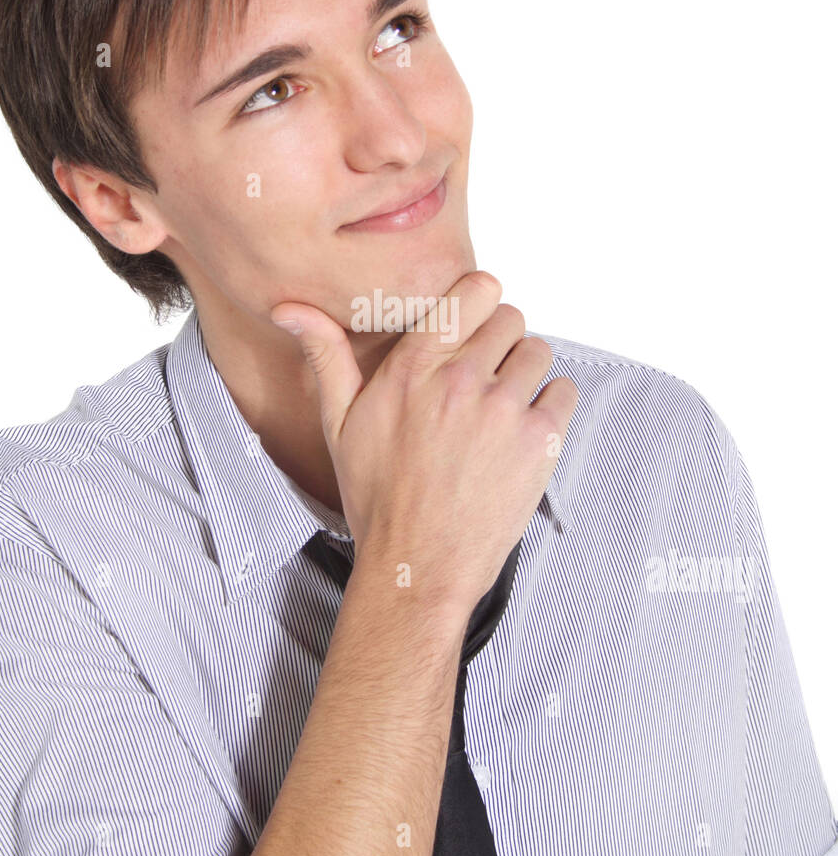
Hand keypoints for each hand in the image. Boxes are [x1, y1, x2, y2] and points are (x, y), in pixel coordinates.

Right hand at [270, 272, 577, 620]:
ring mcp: (504, 409)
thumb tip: (291, 308)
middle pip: (510, 318)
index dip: (479, 302)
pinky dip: (551, 404)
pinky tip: (523, 431)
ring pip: (537, 352)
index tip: (474, 323)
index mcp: (414, 367)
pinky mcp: (538, 441)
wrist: (417, 565)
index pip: (475, 290)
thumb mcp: (339, 424)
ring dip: (525, 372)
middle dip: (499, 341)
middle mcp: (462, 380)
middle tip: (483, 378)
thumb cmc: (378, 499)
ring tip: (502, 408)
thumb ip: (325, 355)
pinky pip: (564, 391)